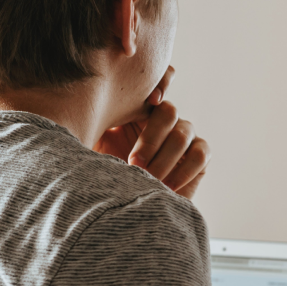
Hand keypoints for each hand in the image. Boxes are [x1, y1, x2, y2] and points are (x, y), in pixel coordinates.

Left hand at [95, 67, 209, 198]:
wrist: (122, 205)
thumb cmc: (103, 173)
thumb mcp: (94, 144)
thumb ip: (95, 122)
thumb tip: (86, 104)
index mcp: (139, 107)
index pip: (159, 80)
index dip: (161, 82)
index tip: (149, 101)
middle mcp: (165, 118)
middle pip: (168, 111)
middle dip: (151, 139)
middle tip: (134, 163)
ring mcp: (185, 135)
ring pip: (183, 134)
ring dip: (163, 158)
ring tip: (146, 178)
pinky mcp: (200, 155)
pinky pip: (200, 154)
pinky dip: (183, 171)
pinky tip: (166, 186)